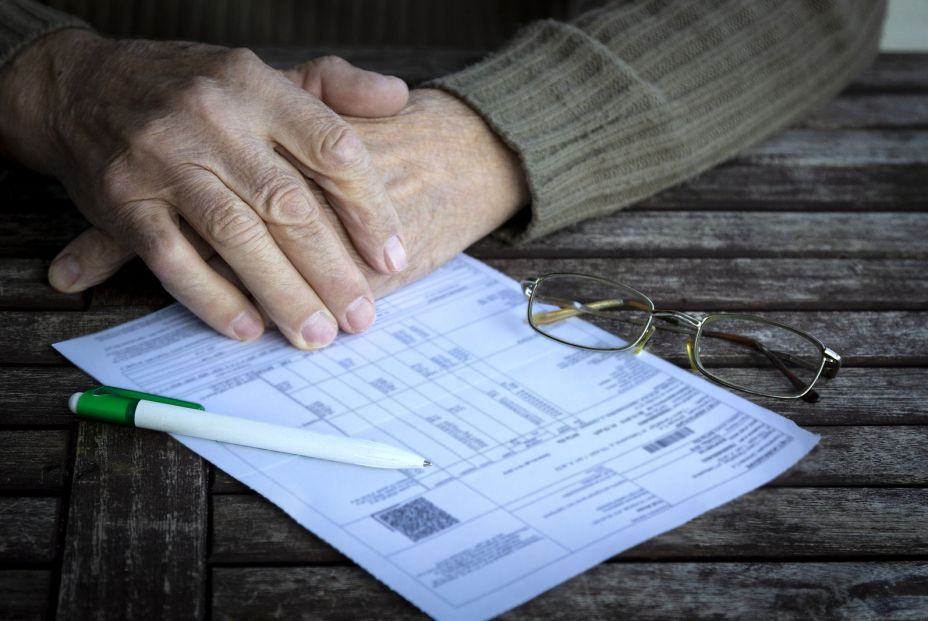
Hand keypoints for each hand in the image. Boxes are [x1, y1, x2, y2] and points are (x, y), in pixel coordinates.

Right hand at [38, 88, 529, 330]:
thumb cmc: (194, 88)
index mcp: (259, 86)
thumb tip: (399, 98)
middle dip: (332, 269)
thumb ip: (335, 84)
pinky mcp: (124, 200)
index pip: (332, 150)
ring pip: (235, 236)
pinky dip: (210, 296)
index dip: (369, 209)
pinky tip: (245, 328)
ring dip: (281, 293)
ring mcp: (165, 160)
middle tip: (362, 317)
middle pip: (288, 204)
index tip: (393, 257)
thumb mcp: (263, 70)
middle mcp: (214, 120)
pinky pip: (172, 257)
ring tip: (316, 335)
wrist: (80, 86)